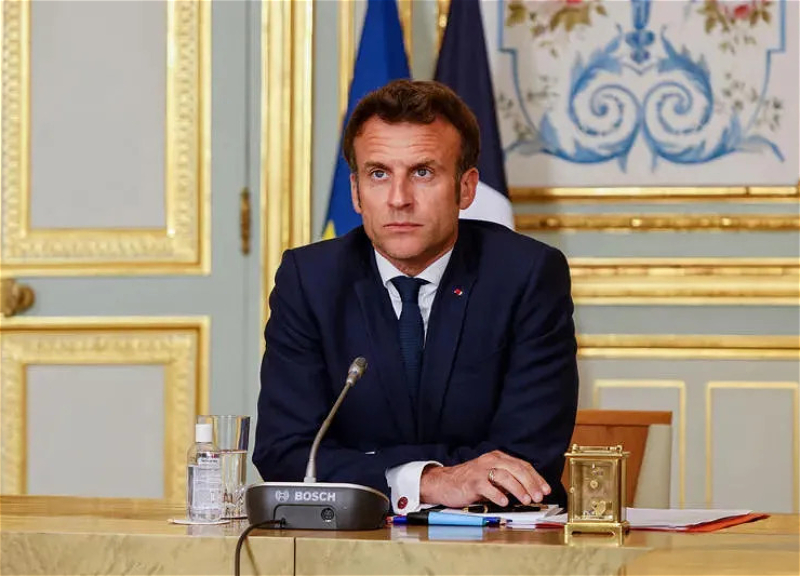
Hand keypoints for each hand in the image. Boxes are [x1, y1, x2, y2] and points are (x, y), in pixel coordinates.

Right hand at [419, 450, 550, 508]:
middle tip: (539, 496)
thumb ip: (508, 480)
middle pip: (516, 469)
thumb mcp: (491, 476)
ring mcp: (481, 470)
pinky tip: (504, 502)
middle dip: (531, 483)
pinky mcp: (471, 481)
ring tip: (526, 500)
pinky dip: (497, 494)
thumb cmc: (469, 481)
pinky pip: (487, 486)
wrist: (444, 482)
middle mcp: (490, 460)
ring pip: (504, 476)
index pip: (522, 465)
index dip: (536, 478)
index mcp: (498, 458)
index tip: (546, 490)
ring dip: (518, 489)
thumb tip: (529, 491)